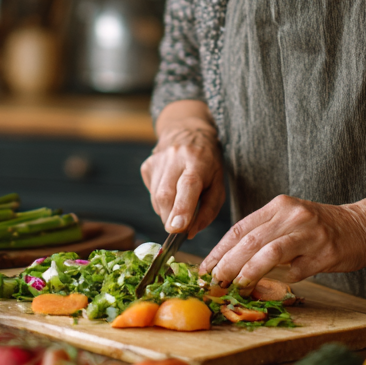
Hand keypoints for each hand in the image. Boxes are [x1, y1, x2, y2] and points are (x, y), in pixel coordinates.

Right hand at [140, 101, 224, 237]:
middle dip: (171, 218)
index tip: (176, 228)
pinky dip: (161, 201)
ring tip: (180, 200)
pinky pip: (152, 193)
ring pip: (156, 198)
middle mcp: (175, 157)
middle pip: (166, 195)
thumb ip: (208, 210)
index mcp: (198, 160)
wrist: (187, 131)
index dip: (182, 208)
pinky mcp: (147, 165)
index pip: (188, 185)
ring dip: (167, 210)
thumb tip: (190, 233)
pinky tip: (171, 188)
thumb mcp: (219, 184)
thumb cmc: (208, 162)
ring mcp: (158, 160)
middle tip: (179, 227)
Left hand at [199, 194, 365, 288]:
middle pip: (250, 240)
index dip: (219, 250)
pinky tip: (279, 285)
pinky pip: (298, 269)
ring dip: (249, 272)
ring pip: (270, 252)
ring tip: (236, 287)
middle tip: (214, 283)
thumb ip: (263, 236)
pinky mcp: (325, 251)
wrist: (362, 226)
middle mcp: (292, 214)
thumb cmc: (319, 228)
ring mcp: (309, 232)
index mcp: (279, 205)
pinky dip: (285, 278)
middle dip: (227, 264)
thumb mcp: (289, 221)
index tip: (205, 269)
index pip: (240, 228)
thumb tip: (229, 264)